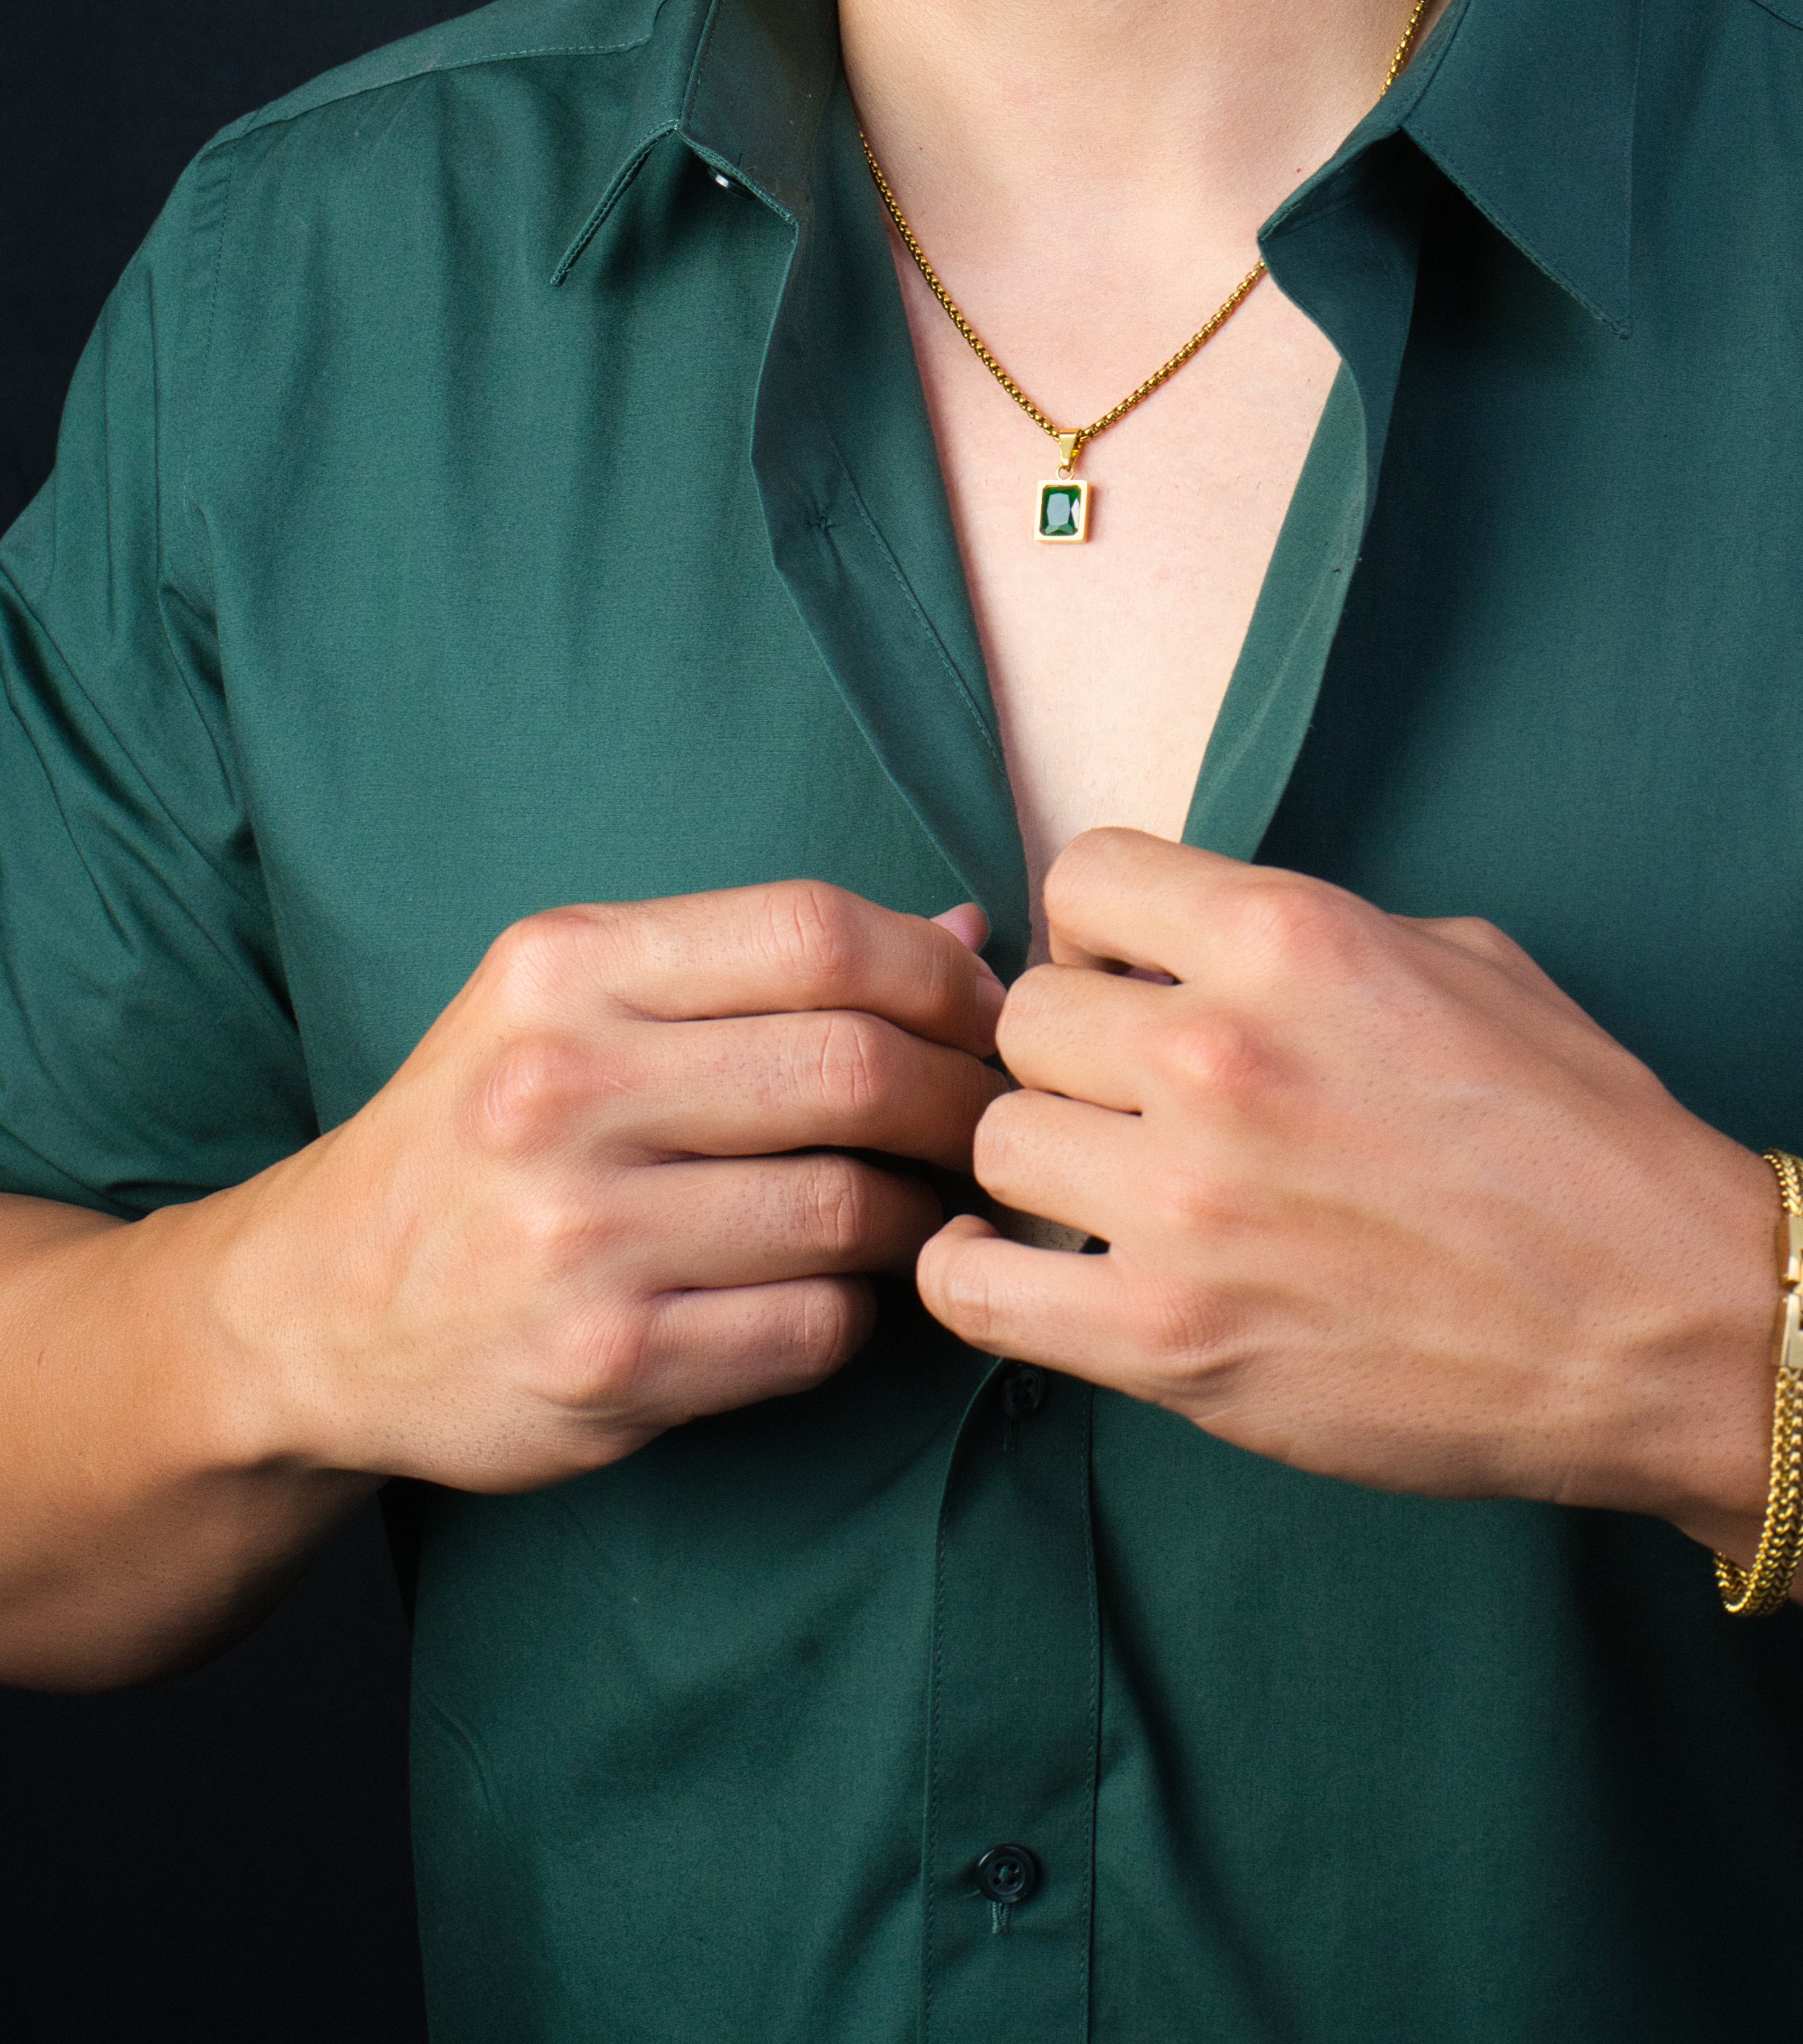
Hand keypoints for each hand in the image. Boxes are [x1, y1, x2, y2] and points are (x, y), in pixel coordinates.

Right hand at [205, 885, 1005, 1493]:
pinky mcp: (604, 1371)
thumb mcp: (570, 1000)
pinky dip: (856, 1313)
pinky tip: (838, 1292)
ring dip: (920, 1213)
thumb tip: (965, 932)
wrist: (308, 1312)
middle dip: (960, 1094)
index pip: (815, 933)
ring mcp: (579, 1240)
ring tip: (922, 1208)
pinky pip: (813, 1329)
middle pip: (854, 1067)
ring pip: (850, 1207)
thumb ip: (757, 962)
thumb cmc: (477, 1133)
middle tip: (992, 1120)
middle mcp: (563, 1093)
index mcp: (564, 971)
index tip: (986, 1012)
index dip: (937, 974)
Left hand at [916, 833, 1772, 1529]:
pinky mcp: (1169, 1343)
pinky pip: (972, 1289)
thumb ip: (1307, 933)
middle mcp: (1216, 1056)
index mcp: (1283, 940)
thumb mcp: (1460, 958)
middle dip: (1076, 1050)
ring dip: (1046, 1160)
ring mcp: (1184, 1205)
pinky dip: (974, 1273)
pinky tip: (1022, 1262)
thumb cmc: (1579, 1135)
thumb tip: (1190, 939)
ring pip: (995, 1139)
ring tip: (1113, 1186)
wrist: (1667, 1321)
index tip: (1136, 978)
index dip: (1102, 931)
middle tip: (1135, 1098)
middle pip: (1026, 1015)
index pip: (1080, 880)